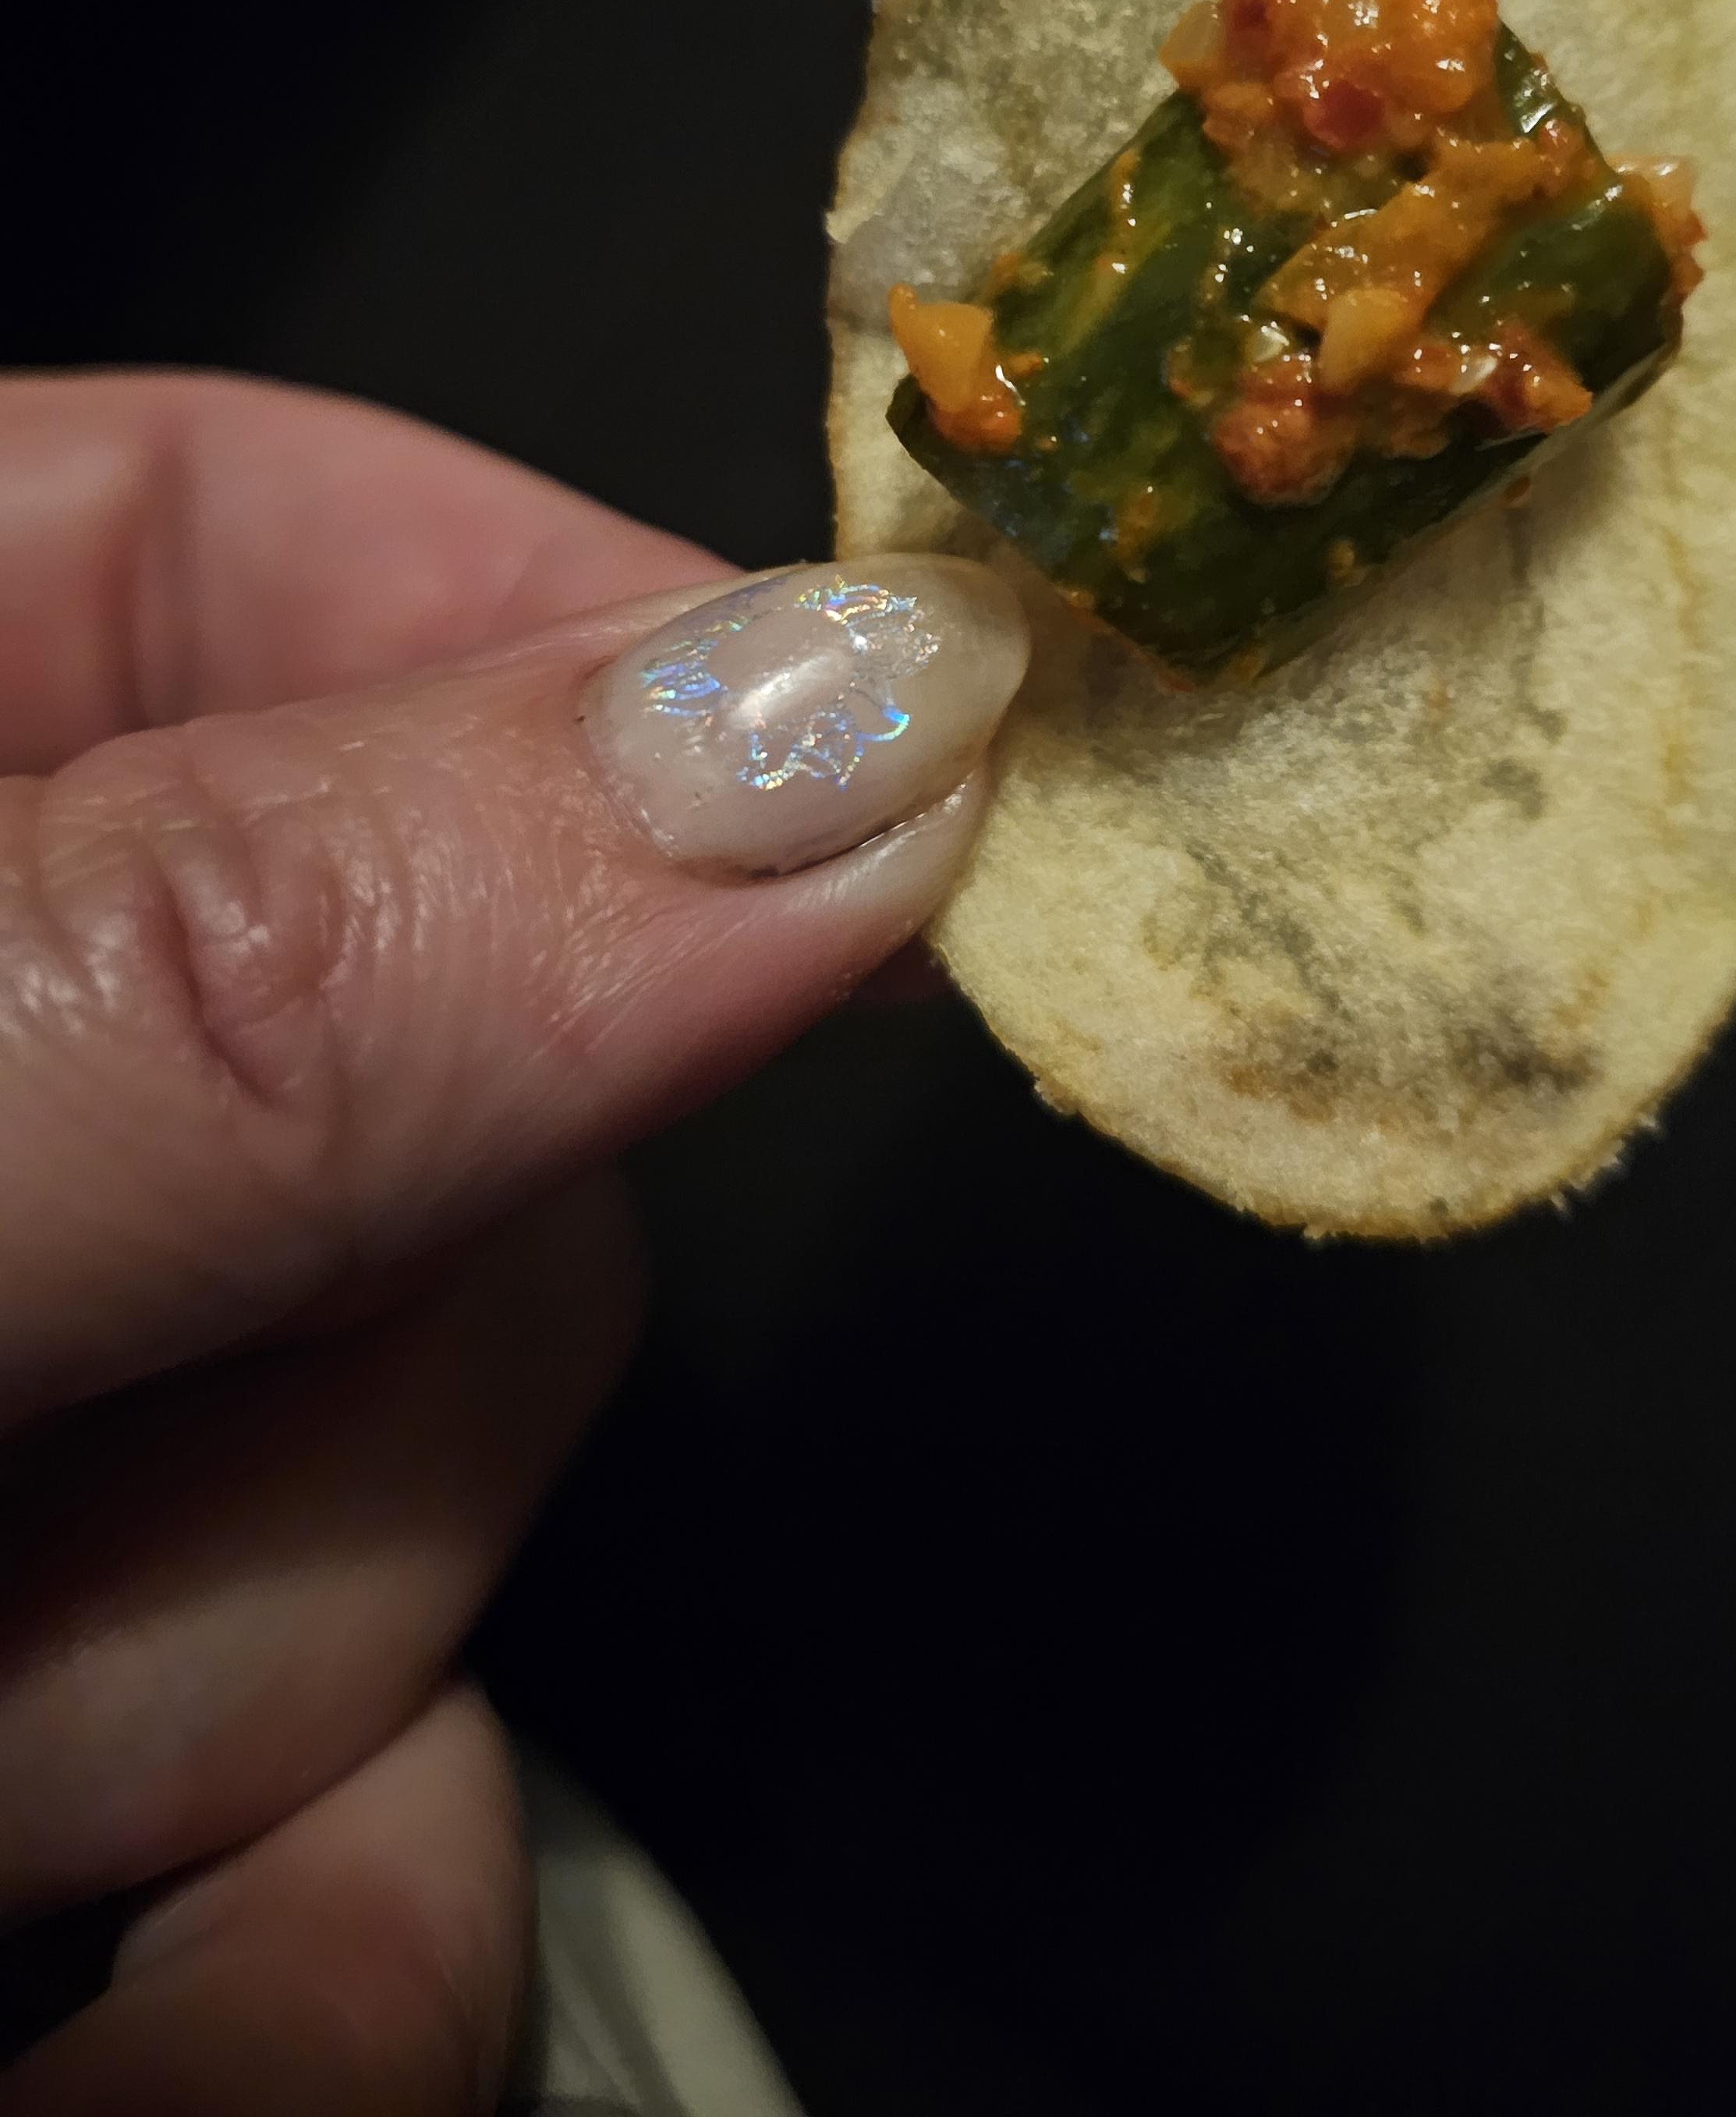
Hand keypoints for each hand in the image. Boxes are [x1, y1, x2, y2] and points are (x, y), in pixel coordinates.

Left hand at [0, 372, 1023, 2113]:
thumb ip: (248, 966)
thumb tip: (838, 733)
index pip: (258, 523)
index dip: (586, 632)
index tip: (893, 786)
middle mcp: (11, 1081)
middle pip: (437, 1062)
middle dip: (384, 1339)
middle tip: (93, 1518)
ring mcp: (75, 1423)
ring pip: (453, 1483)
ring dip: (305, 1700)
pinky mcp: (124, 1762)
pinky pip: (394, 1846)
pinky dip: (307, 1965)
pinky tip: (107, 2010)